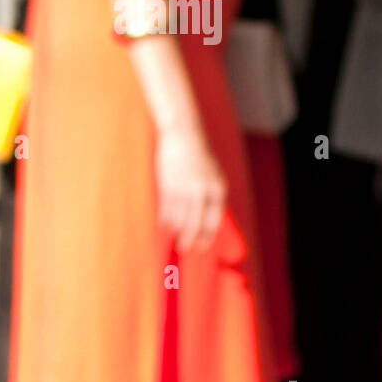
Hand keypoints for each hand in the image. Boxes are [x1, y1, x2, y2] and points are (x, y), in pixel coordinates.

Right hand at [155, 125, 225, 250]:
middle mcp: (203, 189)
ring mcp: (185, 188)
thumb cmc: (196, 154)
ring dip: (175, 229)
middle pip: (195, 223)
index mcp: (218, 187)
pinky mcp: (169, 185)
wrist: (182, 133)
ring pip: (179, 218)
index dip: (207, 235)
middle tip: (184, 248)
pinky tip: (163, 223)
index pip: (214, 219)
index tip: (201, 247)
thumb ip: (211, 193)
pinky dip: (165, 218)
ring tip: (172, 233)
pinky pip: (167, 210)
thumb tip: (205, 218)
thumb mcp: (212, 173)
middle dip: (189, 238)